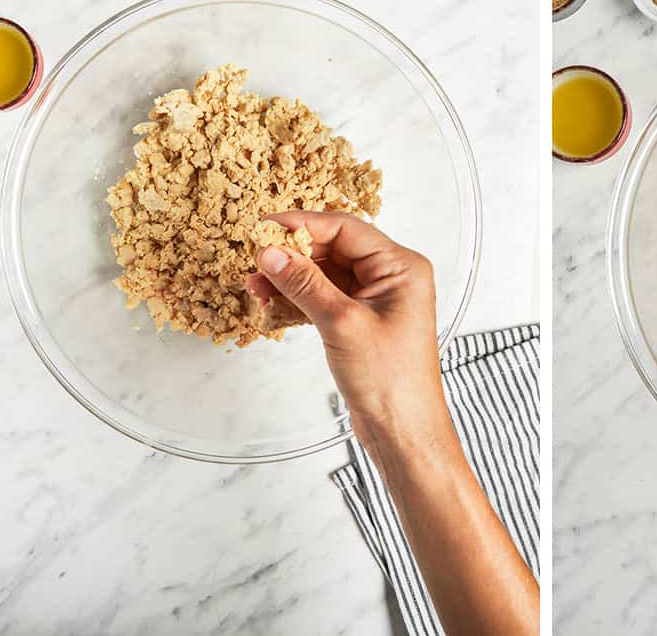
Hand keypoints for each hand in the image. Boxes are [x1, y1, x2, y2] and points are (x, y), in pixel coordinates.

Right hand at [245, 211, 449, 452]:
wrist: (403, 430)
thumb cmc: (390, 379)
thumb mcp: (341, 323)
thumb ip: (304, 284)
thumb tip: (271, 252)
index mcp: (401, 267)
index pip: (345, 230)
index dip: (302, 226)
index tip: (264, 227)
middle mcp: (392, 277)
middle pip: (334, 249)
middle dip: (292, 255)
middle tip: (253, 260)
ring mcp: (377, 299)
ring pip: (325, 274)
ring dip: (291, 279)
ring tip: (255, 287)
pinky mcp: (362, 321)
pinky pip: (325, 297)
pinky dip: (299, 300)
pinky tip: (272, 304)